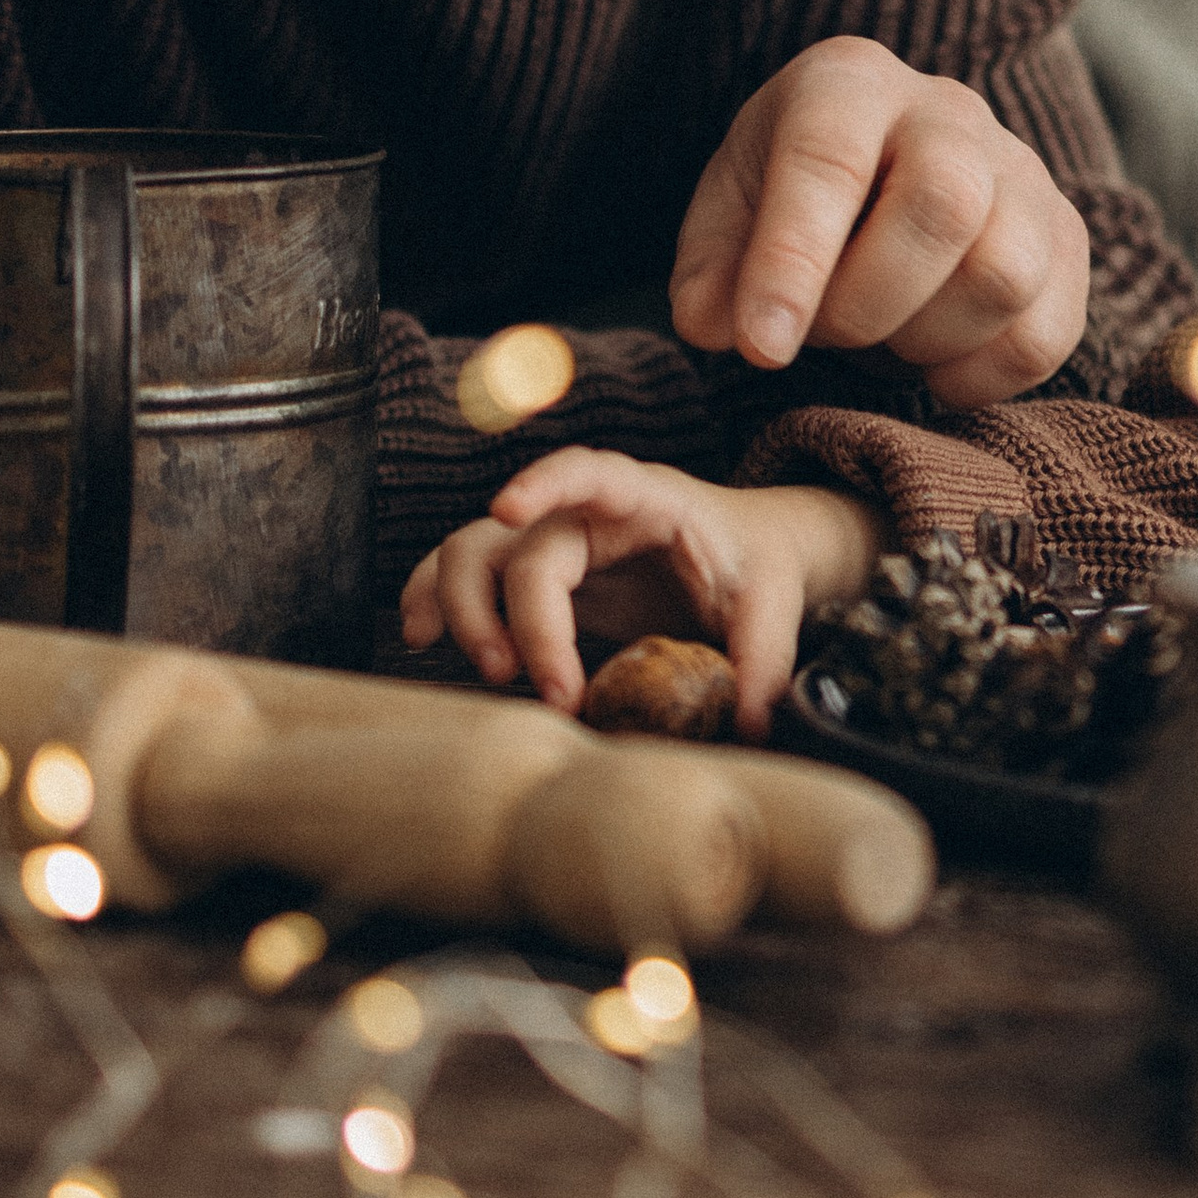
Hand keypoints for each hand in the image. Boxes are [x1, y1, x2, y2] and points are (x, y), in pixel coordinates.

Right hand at [398, 455, 882, 730]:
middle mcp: (586, 513)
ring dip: (461, 607)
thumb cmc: (755, 567)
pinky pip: (463, 572)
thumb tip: (751, 727)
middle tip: (540, 686)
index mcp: (650, 498)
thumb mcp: (776, 604)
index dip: (545, 480)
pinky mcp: (533, 575)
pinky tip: (420, 637)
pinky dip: (432, 597)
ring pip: (470, 550)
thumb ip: (765, 659)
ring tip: (492, 672)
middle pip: (518, 542)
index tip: (508, 508)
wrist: (746, 554)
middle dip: (513, 613)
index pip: (591, 471)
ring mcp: (551, 541)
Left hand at [668, 36, 1090, 408]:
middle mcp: (949, 111)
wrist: (884, 174)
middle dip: (870, 301)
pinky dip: (982, 376)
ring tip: (883, 334)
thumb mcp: (727, 216)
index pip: (829, 159)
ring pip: (1005, 273)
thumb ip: (710, 273)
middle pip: (946, 202)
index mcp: (849, 84)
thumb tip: (723, 328)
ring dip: (927, 340)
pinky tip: (934, 362)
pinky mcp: (1066, 239)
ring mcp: (1022, 172)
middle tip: (826, 331)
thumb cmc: (794, 197)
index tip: (762, 348)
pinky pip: (1046, 332)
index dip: (793, 261)